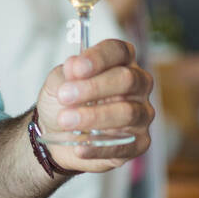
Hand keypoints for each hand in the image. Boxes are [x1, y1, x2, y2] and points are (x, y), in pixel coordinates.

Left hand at [36, 39, 154, 172]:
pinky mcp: (140, 142)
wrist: (56, 134)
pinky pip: (125, 145)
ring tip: (65, 121)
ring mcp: (142, 114)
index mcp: (121, 61)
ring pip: (127, 112)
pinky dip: (99, 147)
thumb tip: (73, 65)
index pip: (118, 51)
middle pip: (127, 79)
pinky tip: (80, 146)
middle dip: (93, 87)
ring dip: (93, 117)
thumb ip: (65, 74)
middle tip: (65, 96)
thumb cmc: (64, 101)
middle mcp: (138, 84)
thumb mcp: (57, 83)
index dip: (98, 58)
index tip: (75, 68)